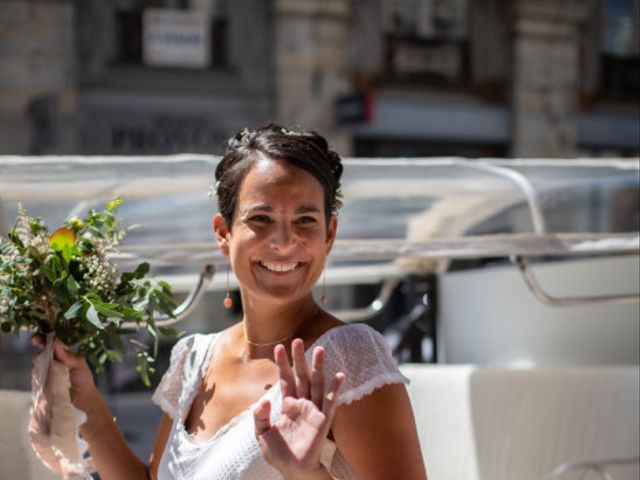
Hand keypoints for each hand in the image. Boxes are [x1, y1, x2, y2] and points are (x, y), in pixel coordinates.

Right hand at [32, 334, 98, 412]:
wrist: (82, 400)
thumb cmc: (83, 380)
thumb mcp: (79, 365)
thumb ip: (67, 355)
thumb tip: (56, 342)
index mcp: (64, 355)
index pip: (53, 343)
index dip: (46, 338)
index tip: (42, 336)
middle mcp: (55, 361)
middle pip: (44, 349)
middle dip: (39, 343)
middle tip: (36, 341)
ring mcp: (48, 371)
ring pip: (38, 361)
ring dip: (39, 359)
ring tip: (44, 361)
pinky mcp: (43, 382)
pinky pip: (36, 375)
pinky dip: (37, 373)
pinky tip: (41, 374)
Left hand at [253, 339, 344, 479]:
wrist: (292, 470)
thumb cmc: (278, 453)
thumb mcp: (261, 434)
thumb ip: (259, 417)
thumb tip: (263, 401)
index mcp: (288, 404)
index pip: (285, 379)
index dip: (283, 364)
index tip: (279, 347)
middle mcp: (302, 403)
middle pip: (302, 376)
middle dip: (300, 358)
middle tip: (298, 339)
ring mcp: (314, 410)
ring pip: (317, 384)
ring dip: (319, 367)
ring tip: (320, 349)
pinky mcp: (323, 420)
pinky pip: (330, 402)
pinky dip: (335, 389)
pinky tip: (339, 375)